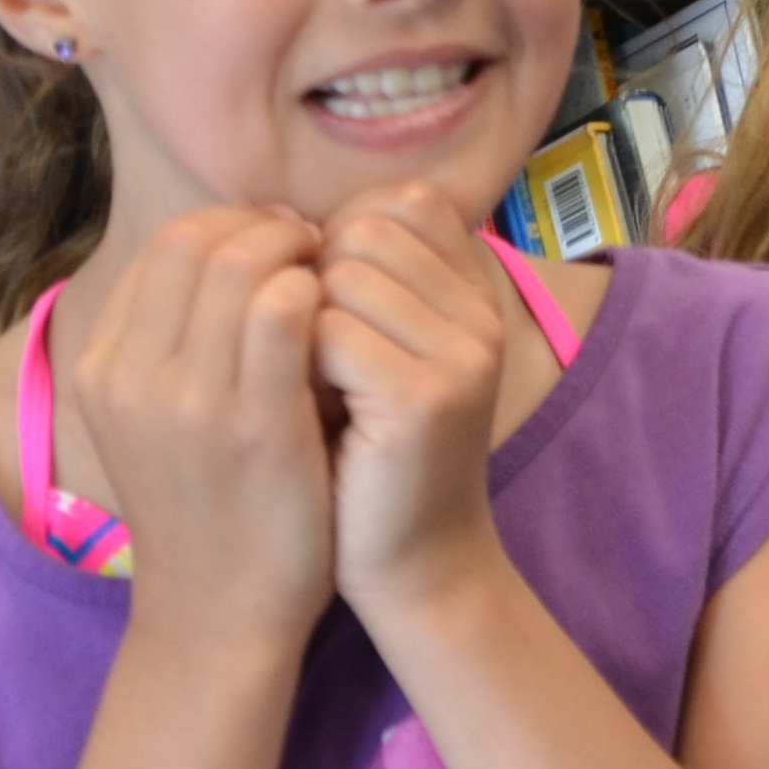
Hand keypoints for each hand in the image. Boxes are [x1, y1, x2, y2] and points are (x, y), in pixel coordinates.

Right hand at [61, 208, 335, 650]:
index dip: (233, 227)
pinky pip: (286, 311)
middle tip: (314, 249)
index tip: (280, 244)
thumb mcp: (156, 419)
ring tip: (334, 278)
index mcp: (102, 366)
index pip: (165, 246)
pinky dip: (322, 294)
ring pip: (242, 262)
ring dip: (300, 254)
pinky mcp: (252, 424)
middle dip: (266, 227)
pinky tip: (344, 320)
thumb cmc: (209, 505)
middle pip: (196, 238)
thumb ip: (176, 341)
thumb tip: (235, 248)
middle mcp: (130, 374)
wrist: (218, 610)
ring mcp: (186, 399)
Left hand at [313, 186, 515, 616]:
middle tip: (303, 347)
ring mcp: (461, 354)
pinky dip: (294, 363)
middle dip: (312, 276)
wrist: (417, 566)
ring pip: (341, 274)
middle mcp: (483, 315)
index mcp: (478, 297)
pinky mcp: (423, 398)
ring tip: (301, 380)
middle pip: (367, 228)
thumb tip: (286, 220)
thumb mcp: (387, 357)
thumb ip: (366, 287)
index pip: (406, 202)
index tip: (319, 297)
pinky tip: (300, 409)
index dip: (343, 234)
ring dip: (297, 320)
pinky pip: (326, 332)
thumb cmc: (374, 458)